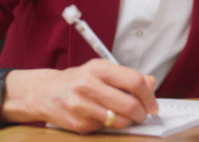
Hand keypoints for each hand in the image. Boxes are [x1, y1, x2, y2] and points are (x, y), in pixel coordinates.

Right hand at [0, 59, 158, 133]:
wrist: (45, 92)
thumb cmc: (78, 81)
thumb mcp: (102, 70)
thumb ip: (127, 76)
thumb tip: (151, 84)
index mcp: (100, 68)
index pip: (135, 81)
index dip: (149, 96)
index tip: (152, 104)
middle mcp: (89, 85)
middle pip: (130, 104)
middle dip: (141, 113)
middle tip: (142, 115)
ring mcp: (82, 105)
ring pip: (120, 121)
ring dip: (127, 122)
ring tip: (123, 116)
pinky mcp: (78, 123)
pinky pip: (105, 128)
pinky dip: (109, 126)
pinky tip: (101, 117)